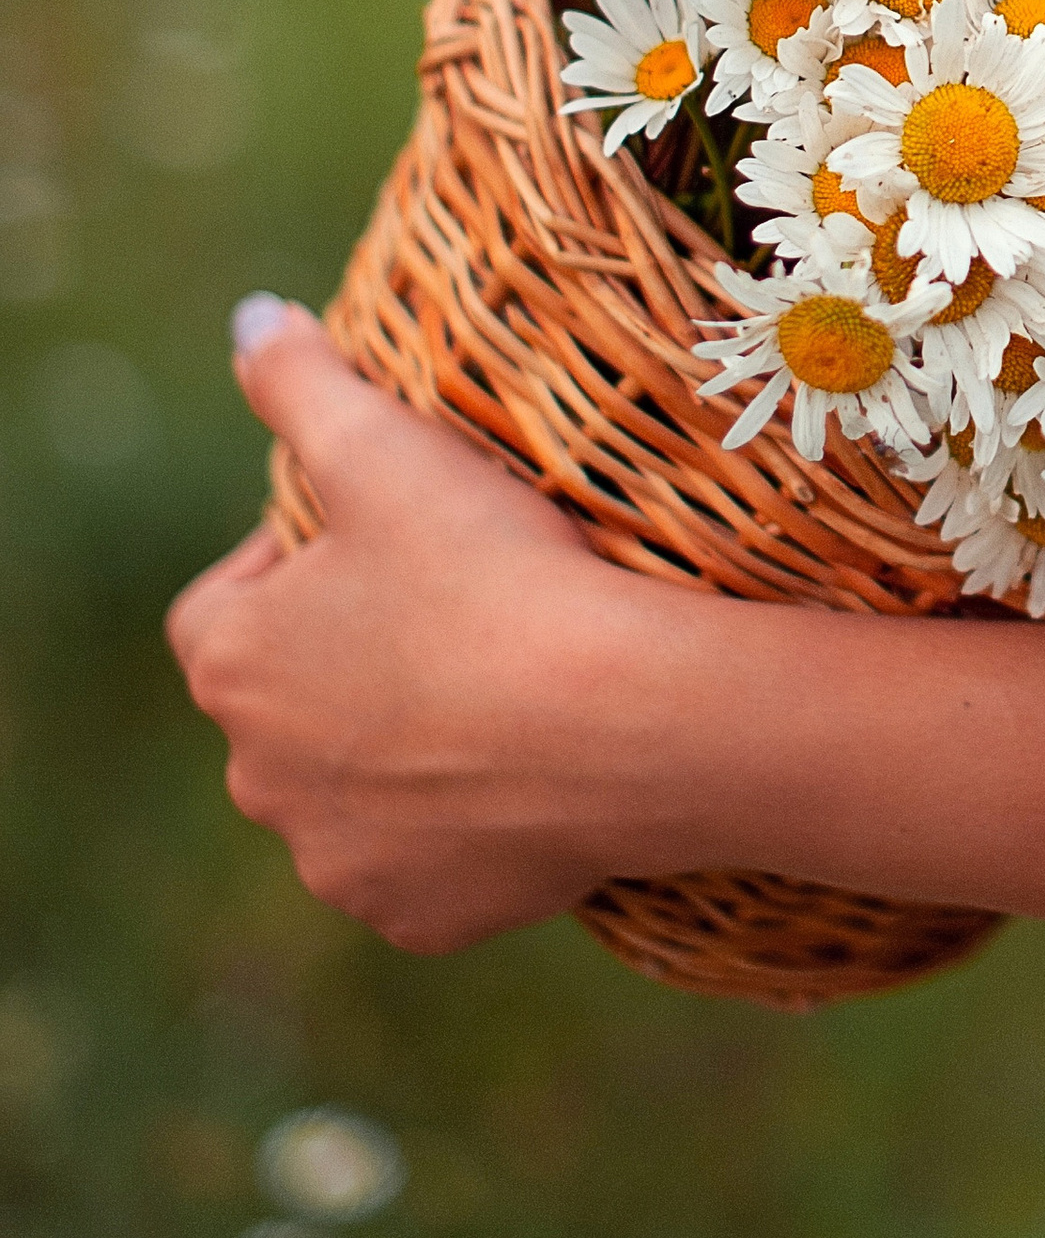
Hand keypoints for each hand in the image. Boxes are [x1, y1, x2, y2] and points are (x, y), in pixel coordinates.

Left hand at [167, 299, 707, 953]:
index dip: (300, 564)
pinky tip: (525, 774)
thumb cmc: (496, 577)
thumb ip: (300, 380)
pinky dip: (463, 828)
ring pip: (356, 790)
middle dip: (354, 661)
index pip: (225, 605)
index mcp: (230, 666)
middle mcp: (258, 778)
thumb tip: (247, 320)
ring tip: (500, 689)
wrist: (626, 726)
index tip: (387, 538)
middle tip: (460, 608)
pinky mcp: (420, 916)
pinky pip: (426, 865)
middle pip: (292, 702)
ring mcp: (338, 860)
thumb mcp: (386, 449)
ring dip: (404, 750)